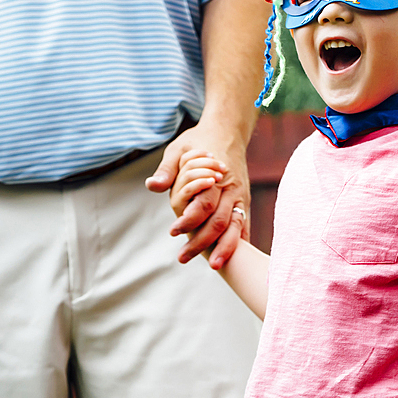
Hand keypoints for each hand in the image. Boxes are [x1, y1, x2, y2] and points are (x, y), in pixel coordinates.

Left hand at [145, 124, 250, 267]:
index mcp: (215, 176)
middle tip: (182, 258)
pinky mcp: (245, 201)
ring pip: (236, 226)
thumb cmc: (199, 140)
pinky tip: (232, 258)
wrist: (229, 130)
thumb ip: (168, 169)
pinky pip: (244, 224)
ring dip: (226, 248)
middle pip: (221, 221)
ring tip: (214, 267)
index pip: (205, 203)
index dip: (190, 220)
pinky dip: (240, 242)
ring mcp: (241, 196)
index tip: (173, 232)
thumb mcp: (178, 148)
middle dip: (203, 242)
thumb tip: (152, 186)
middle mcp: (232, 188)